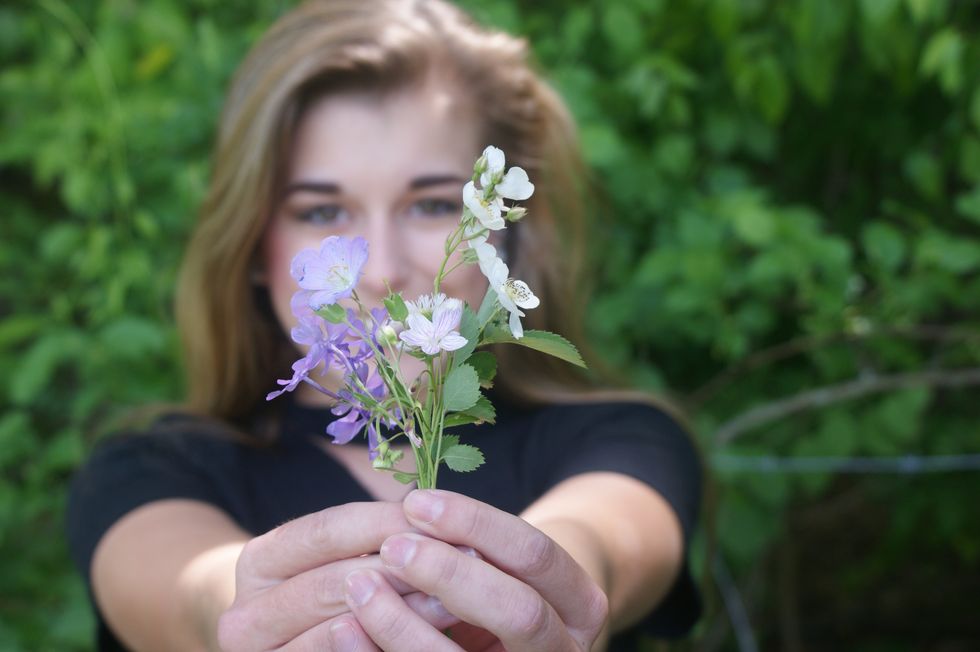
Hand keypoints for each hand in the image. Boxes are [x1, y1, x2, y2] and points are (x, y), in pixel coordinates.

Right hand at [216, 501, 458, 650]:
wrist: (291, 648)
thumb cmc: (330, 592)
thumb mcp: (338, 558)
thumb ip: (372, 536)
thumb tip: (430, 505)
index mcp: (260, 561)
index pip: (328, 530)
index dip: (388, 522)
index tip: (443, 516)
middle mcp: (246, 612)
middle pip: (333, 581)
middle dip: (403, 568)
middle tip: (464, 559)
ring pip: (340, 629)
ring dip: (404, 614)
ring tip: (454, 601)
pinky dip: (385, 647)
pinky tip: (428, 641)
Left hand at [336, 490, 609, 650]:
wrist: (521, 647)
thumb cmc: (502, 594)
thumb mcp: (506, 568)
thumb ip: (474, 548)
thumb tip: (410, 511)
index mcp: (581, 604)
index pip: (536, 554)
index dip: (476, 524)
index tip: (415, 502)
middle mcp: (565, 651)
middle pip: (520, 611)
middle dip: (451, 574)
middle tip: (393, 546)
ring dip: (404, 623)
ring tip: (358, 584)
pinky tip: (347, 630)